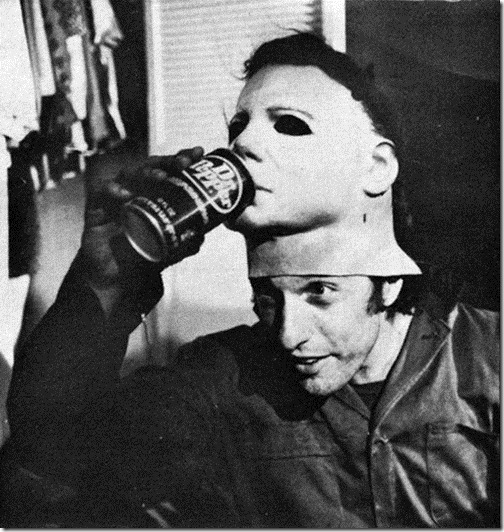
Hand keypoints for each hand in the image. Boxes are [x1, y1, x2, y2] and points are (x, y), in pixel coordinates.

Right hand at [80, 147, 205, 293]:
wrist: (115, 277)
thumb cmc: (141, 256)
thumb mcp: (167, 250)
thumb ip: (183, 243)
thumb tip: (201, 237)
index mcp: (154, 194)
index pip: (169, 170)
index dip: (182, 159)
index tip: (199, 154)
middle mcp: (136, 190)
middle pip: (152, 167)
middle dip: (169, 161)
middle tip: (185, 163)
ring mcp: (117, 196)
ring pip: (130, 174)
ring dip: (147, 173)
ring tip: (162, 178)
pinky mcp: (97, 206)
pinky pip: (103, 192)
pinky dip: (115, 191)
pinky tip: (127, 196)